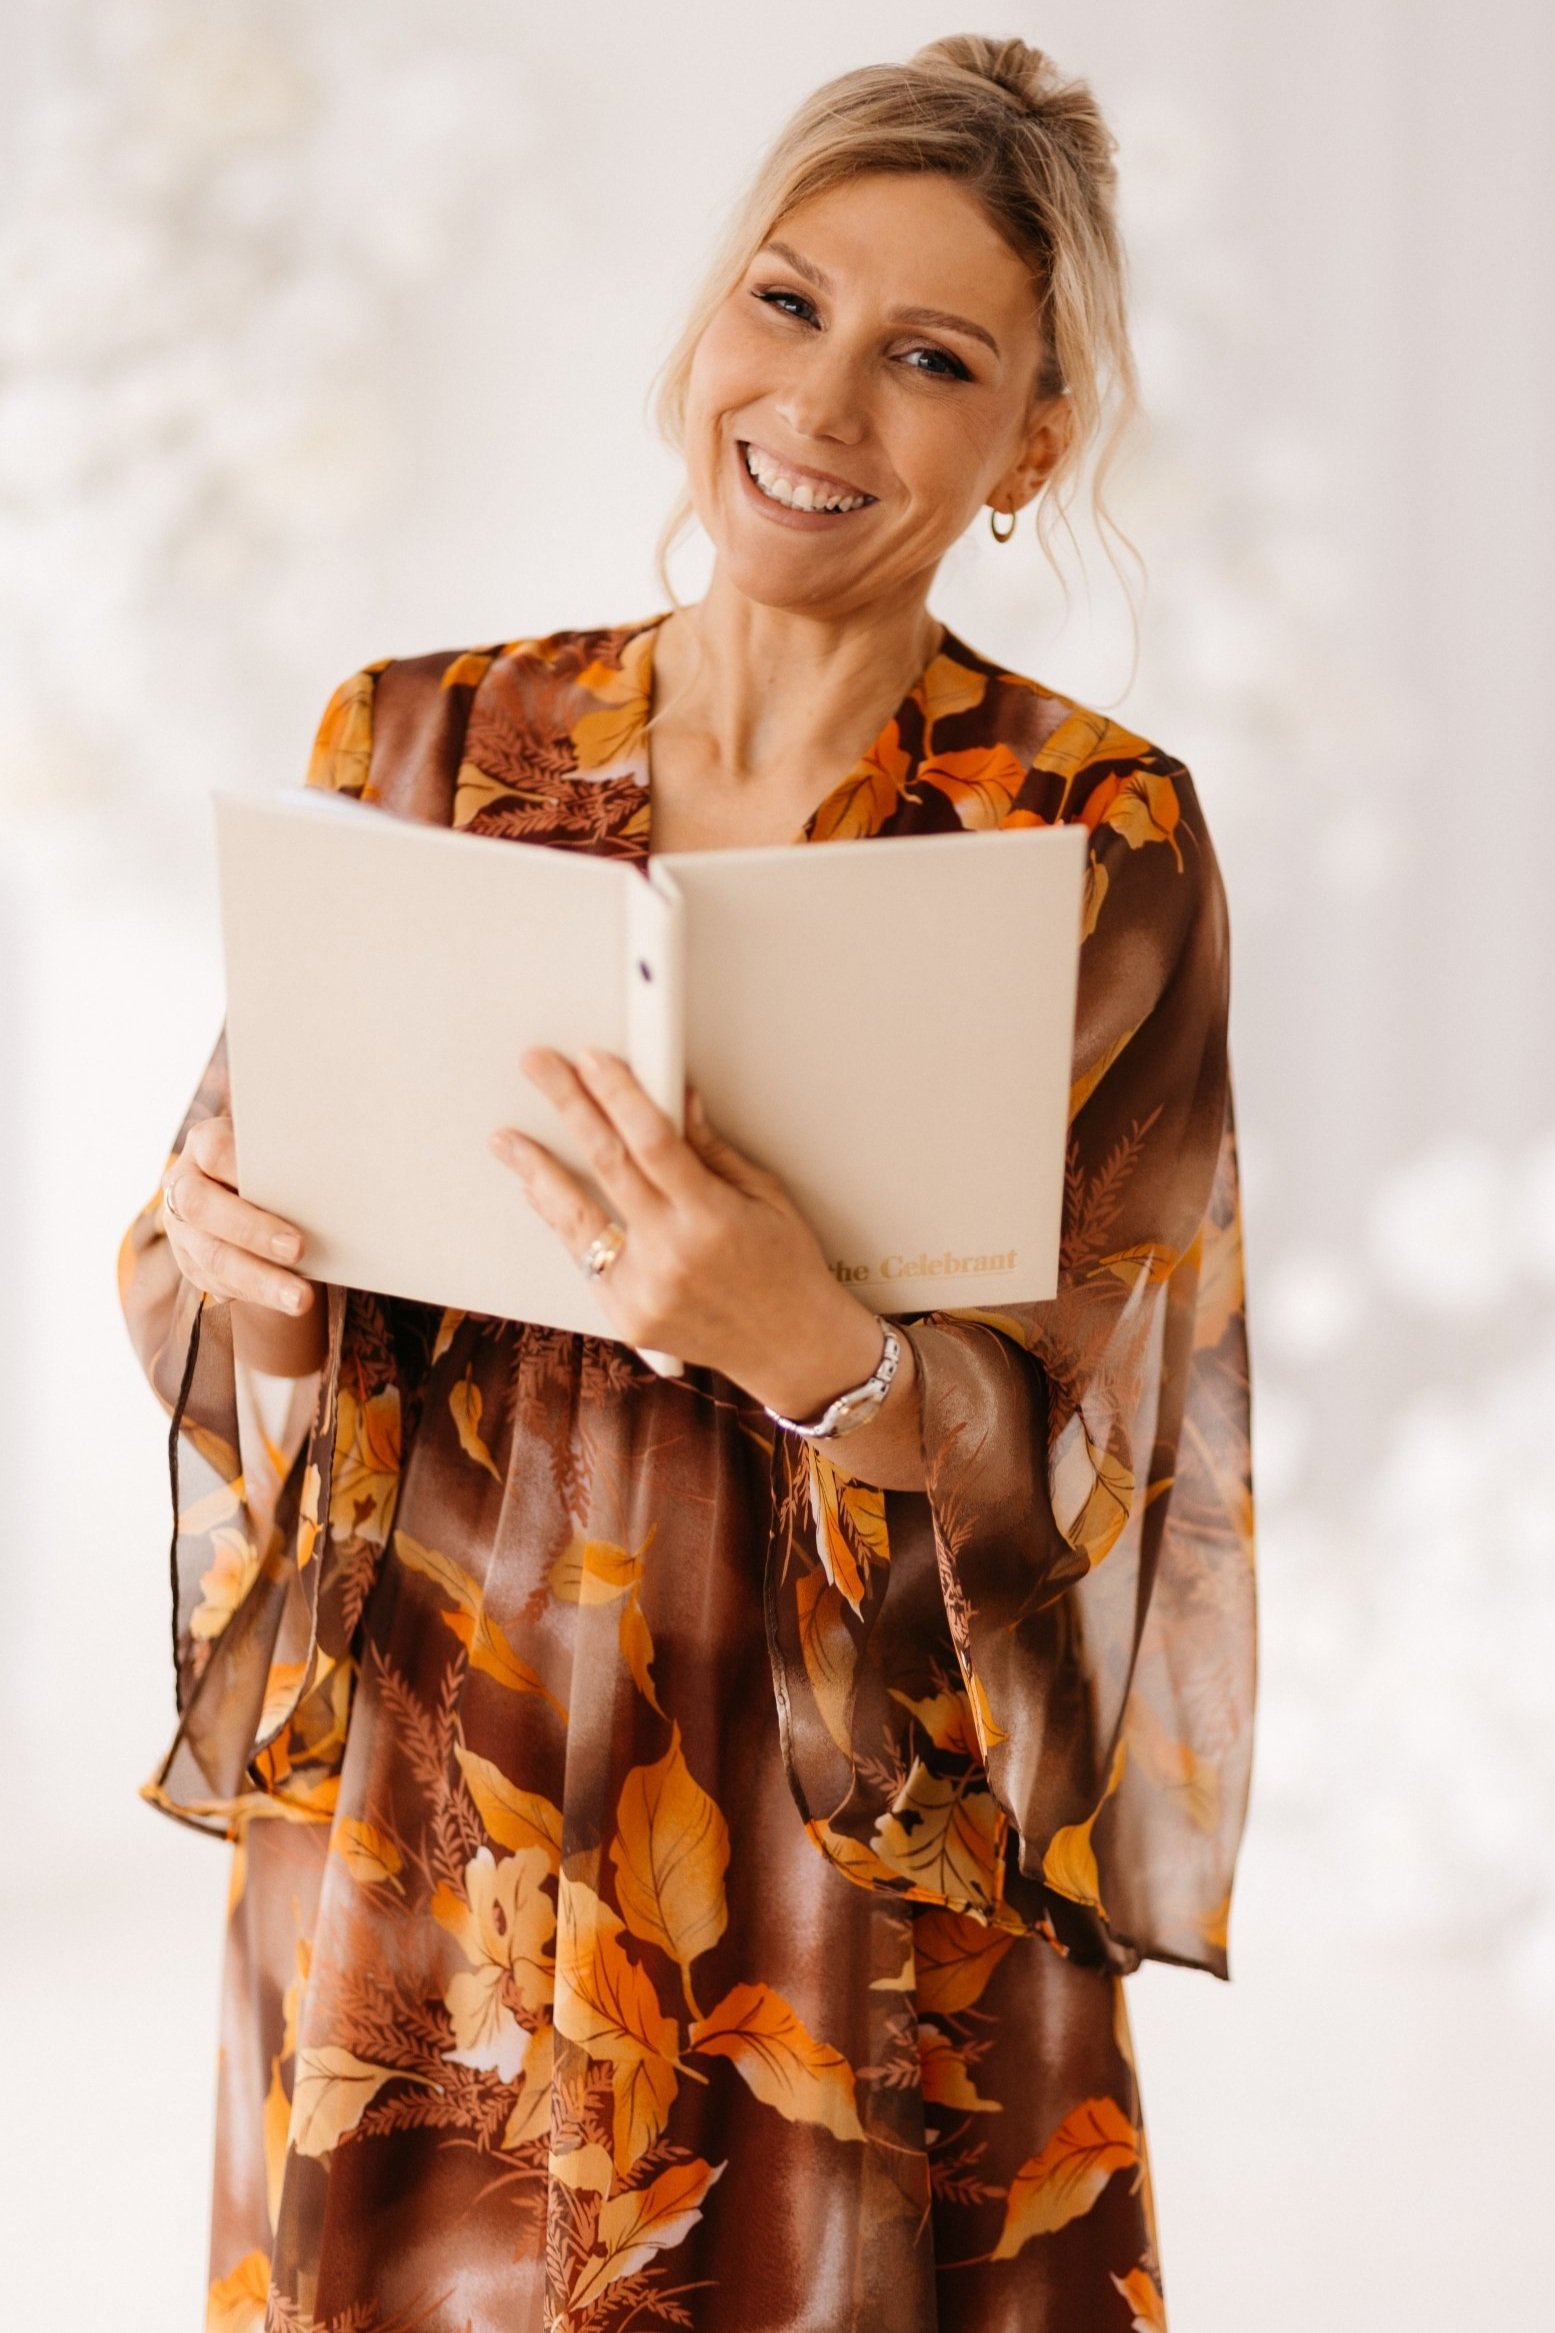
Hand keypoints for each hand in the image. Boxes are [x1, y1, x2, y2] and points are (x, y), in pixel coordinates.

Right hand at [162, 1115, 321, 1323]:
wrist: (255, 1195)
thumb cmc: (275, 1166)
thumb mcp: (277, 1151)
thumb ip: (289, 1157)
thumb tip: (333, 1168)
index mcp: (204, 1144)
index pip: (214, 1150)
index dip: (240, 1165)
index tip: (283, 1177)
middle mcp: (184, 1185)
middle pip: (204, 1208)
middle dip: (252, 1230)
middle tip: (297, 1248)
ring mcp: (183, 1229)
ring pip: (213, 1258)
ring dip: (260, 1281)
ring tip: (300, 1298)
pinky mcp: (193, 1264)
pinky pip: (220, 1285)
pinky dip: (258, 1294)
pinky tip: (288, 1302)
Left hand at [488, 1048, 885, 1416]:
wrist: (791, 1348)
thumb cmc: (786, 1270)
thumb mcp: (765, 1197)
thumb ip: (711, 1150)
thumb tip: (674, 1099)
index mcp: (712, 1217)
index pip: (653, 1140)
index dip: (618, 1094)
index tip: (593, 1060)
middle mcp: (672, 1254)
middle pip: (607, 1163)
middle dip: (569, 1106)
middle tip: (540, 1067)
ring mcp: (644, 1290)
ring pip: (576, 1216)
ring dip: (536, 1169)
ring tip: (508, 1140)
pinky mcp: (626, 1316)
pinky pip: (583, 1258)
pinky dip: (559, 1219)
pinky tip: (539, 1191)